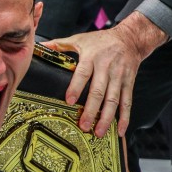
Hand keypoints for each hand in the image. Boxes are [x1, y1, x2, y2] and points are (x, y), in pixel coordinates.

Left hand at [44, 11, 166, 135]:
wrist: (130, 39)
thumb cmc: (102, 40)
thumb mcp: (81, 39)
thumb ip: (61, 45)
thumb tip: (41, 46)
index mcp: (92, 57)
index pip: (82, 73)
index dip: (76, 87)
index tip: (70, 101)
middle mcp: (106, 67)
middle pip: (98, 91)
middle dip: (91, 110)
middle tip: (84, 126)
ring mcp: (119, 77)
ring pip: (113, 100)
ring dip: (106, 118)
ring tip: (98, 132)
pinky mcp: (129, 83)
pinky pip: (127, 102)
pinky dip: (125, 117)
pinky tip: (120, 130)